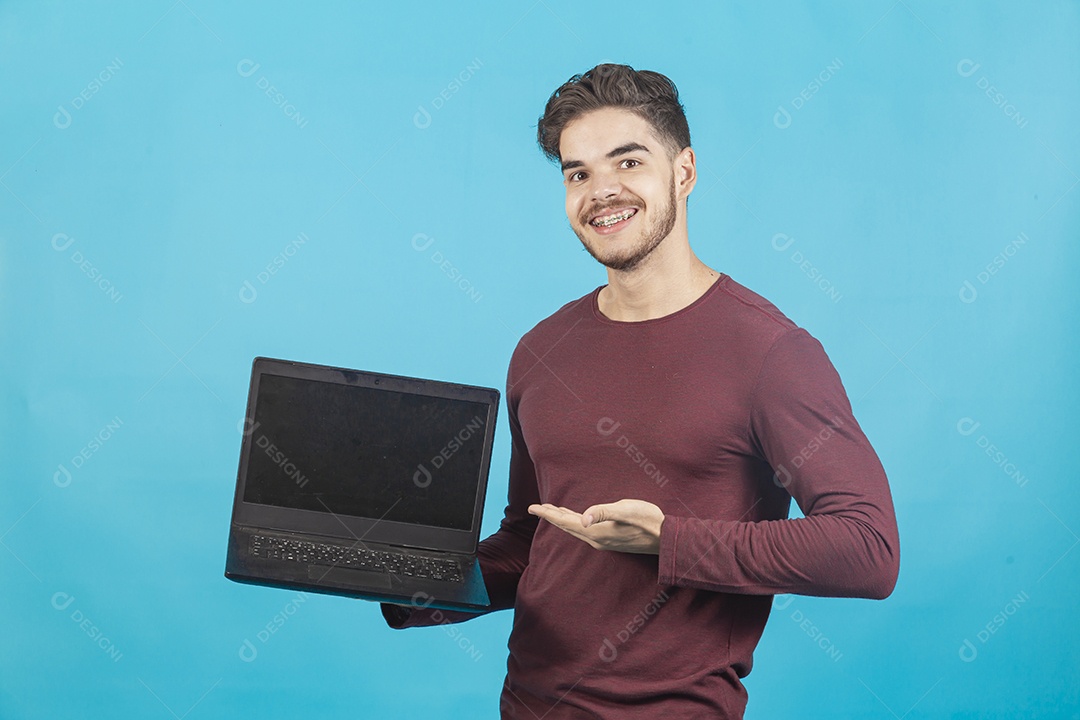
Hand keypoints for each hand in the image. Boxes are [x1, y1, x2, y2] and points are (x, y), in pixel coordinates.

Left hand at [527, 499, 664, 554]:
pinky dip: (573, 522)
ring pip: (574, 529)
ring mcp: (602, 541)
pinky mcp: (609, 539)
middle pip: (567, 526)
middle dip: (550, 516)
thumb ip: (604, 512)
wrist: (665, 538)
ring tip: (550, 510)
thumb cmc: (647, 520)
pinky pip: (583, 531)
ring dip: (561, 519)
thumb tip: (583, 518)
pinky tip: (575, 518)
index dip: (548, 513)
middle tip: (535, 507)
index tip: (532, 507)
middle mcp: (596, 539)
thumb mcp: (625, 510)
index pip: (565, 521)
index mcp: (596, 532)